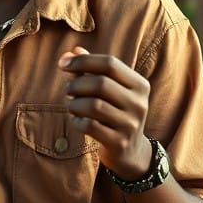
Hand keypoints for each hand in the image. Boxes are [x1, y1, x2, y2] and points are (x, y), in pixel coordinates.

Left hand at [57, 46, 153, 179]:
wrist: (130, 151)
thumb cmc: (113, 112)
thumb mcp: (108, 89)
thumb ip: (90, 69)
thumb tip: (72, 52)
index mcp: (139, 84)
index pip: (110, 63)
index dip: (83, 61)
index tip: (63, 64)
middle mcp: (139, 103)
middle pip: (101, 83)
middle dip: (76, 84)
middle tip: (67, 90)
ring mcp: (131, 124)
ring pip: (93, 105)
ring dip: (74, 104)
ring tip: (72, 106)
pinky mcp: (119, 142)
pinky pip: (90, 126)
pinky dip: (77, 121)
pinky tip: (77, 121)